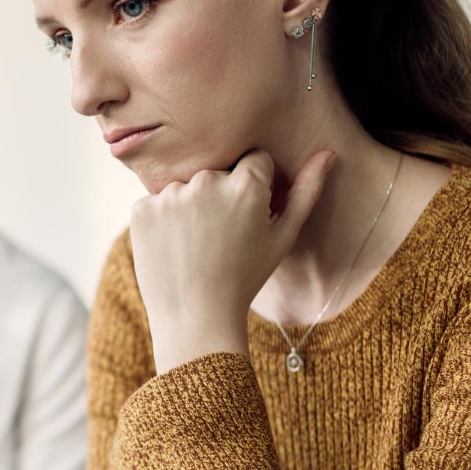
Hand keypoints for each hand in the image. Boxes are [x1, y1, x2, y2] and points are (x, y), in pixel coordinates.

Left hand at [130, 149, 335, 372]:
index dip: (255, 187)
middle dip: (221, 195)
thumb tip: (327, 153)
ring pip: (186, 186)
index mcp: (246, 184)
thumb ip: (306, 191)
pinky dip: (162, 220)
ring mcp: (170, 194)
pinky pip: (157, 202)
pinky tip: (173, 248)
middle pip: (218, 171)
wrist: (195, 316)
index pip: (255, 160)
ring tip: (197, 244)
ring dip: (190, 206)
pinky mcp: (142, 209)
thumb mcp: (282, 237)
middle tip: (220, 236)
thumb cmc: (245, 278)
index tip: (247, 215)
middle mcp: (207, 181)